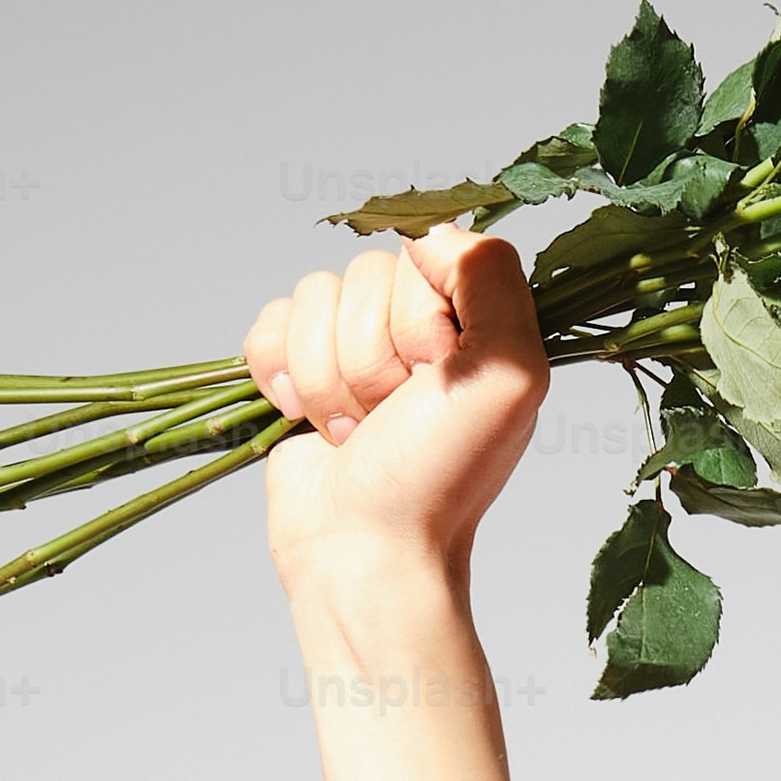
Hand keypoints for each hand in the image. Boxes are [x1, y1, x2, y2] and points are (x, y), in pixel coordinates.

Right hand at [244, 222, 542, 599]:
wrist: (367, 549)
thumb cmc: (441, 476)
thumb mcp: (511, 373)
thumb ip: (489, 276)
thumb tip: (424, 232)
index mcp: (474, 318)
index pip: (422, 252)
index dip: (417, 319)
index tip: (437, 378)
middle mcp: (417, 325)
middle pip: (362, 275)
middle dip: (370, 357)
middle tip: (395, 417)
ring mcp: (354, 345)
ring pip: (311, 298)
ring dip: (327, 376)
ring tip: (359, 431)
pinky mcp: (298, 368)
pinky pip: (269, 322)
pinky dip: (280, 373)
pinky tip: (307, 419)